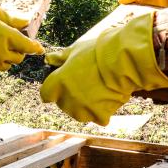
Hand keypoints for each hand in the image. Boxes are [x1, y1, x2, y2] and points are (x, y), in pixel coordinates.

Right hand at [0, 3, 43, 75]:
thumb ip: (12, 18)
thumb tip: (26, 21)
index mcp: (7, 35)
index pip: (28, 46)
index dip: (35, 48)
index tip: (39, 49)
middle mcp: (1, 51)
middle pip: (18, 58)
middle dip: (19, 51)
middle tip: (13, 43)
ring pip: (6, 65)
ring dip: (6, 59)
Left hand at [40, 11, 167, 125]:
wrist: (122, 60)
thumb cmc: (97, 51)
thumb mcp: (76, 50)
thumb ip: (61, 58)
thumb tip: (49, 59)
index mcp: (58, 82)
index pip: (46, 94)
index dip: (52, 88)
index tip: (60, 84)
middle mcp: (68, 99)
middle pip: (63, 104)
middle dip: (69, 95)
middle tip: (83, 83)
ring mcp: (83, 109)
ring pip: (78, 113)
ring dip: (83, 106)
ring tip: (95, 91)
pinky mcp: (99, 115)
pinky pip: (97, 117)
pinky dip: (101, 112)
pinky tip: (106, 99)